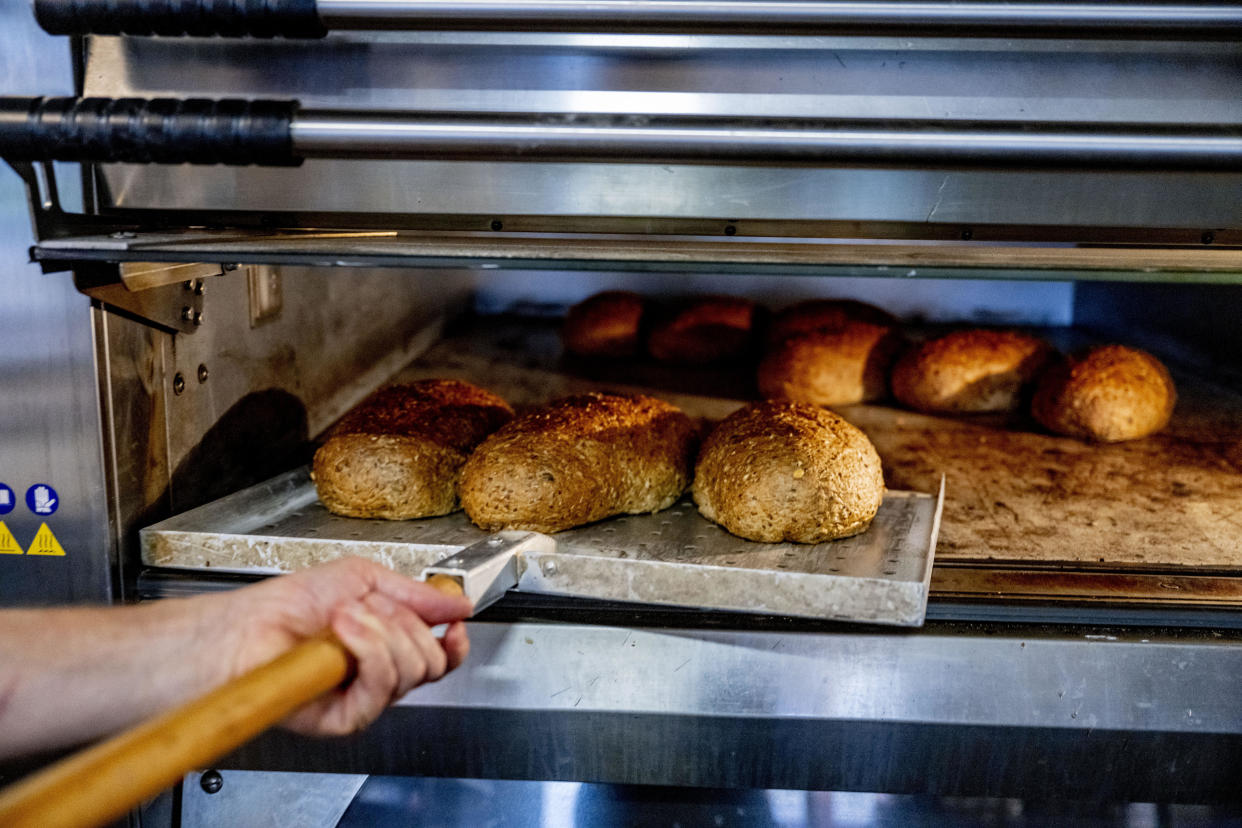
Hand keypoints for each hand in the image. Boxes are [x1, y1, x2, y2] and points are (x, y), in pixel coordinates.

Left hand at [210, 557, 472, 735]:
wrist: (248, 627)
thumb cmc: (290, 604)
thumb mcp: (363, 579)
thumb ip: (416, 593)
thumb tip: (459, 602)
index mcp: (389, 644)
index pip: (441, 655)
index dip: (455, 641)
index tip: (455, 623)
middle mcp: (380, 675)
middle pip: (432, 662)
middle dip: (407, 623)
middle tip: (370, 605)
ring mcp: (365, 698)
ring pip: (412, 672)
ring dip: (382, 632)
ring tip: (345, 616)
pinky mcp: (347, 717)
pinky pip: (382, 687)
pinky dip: (368, 651)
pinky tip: (343, 633)